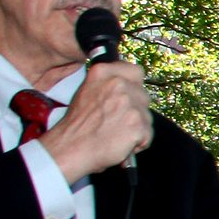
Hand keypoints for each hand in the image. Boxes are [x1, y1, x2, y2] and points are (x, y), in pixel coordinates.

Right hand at [38, 59, 152, 183]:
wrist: (71, 147)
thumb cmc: (77, 125)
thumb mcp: (87, 91)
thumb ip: (108, 84)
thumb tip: (128, 84)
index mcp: (104, 72)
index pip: (136, 72)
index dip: (134, 87)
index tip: (129, 97)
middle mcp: (118, 84)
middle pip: (143, 96)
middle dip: (135, 111)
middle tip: (116, 122)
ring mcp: (129, 103)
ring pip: (147, 116)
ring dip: (137, 128)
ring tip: (116, 134)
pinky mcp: (137, 124)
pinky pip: (147, 135)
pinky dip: (138, 143)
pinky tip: (121, 144)